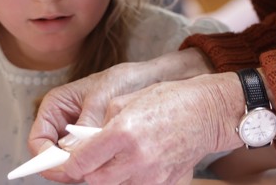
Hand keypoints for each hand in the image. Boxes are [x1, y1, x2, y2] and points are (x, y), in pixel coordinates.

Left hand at [46, 72, 244, 184]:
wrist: (207, 112)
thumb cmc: (169, 100)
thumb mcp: (127, 100)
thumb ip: (101, 124)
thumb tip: (83, 142)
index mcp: (123, 133)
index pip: (82, 162)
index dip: (70, 164)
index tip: (68, 162)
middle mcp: (136, 158)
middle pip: (95, 181)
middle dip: (88, 172)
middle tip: (91, 160)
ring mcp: (152, 175)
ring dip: (109, 177)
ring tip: (117, 158)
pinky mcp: (165, 183)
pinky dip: (131, 179)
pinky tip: (138, 162)